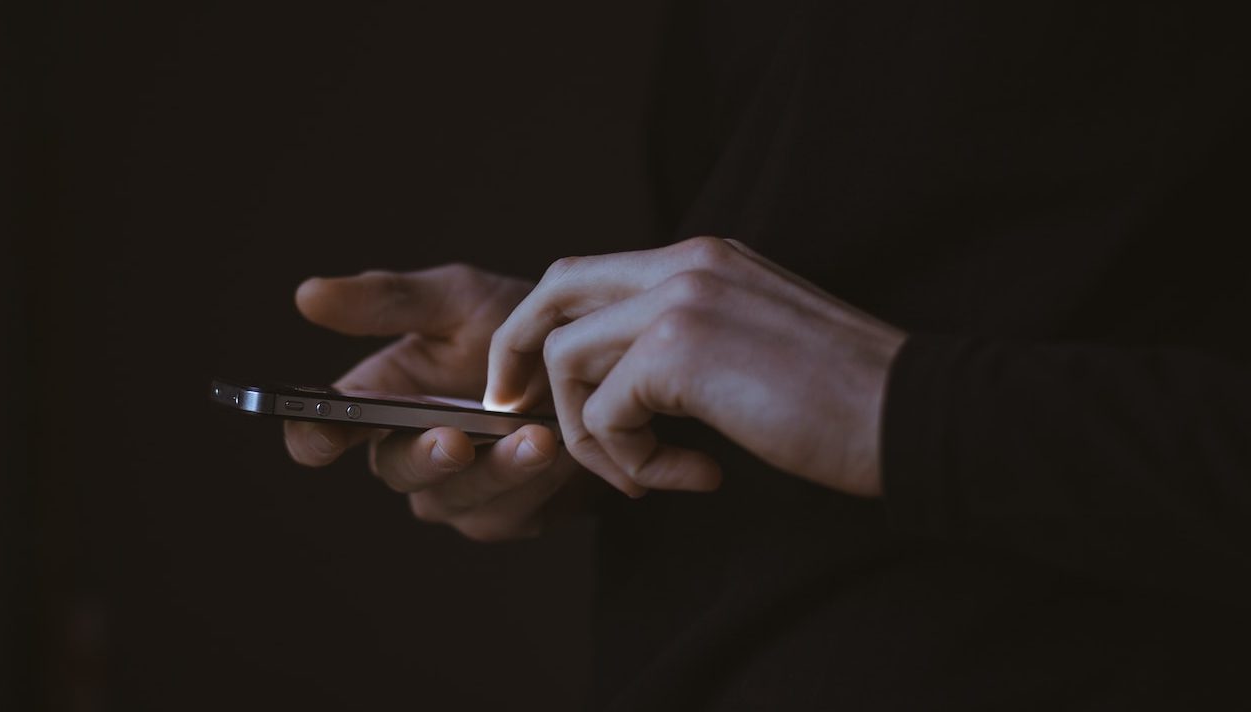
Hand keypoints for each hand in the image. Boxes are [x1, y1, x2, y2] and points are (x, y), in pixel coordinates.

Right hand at [285, 264, 597, 540]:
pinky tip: (562, 451)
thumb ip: (389, 301)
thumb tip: (307, 294)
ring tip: (536, 437)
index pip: (323, 432)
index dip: (313, 437)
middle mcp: (408, 453)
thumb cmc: (515, 326)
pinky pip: (510, 512)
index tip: (324, 434)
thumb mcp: (457, 299)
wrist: (595, 362)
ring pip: (456, 498)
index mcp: (379, 401)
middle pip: (395, 471)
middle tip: (455, 440)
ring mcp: (456, 492)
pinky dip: (536, 482)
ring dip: (497, 471)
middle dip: (425, 457)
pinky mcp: (507, 516)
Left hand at [485, 237, 906, 496]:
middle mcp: (684, 263)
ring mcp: (680, 299)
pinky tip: (692, 477)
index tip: (532, 384)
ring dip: (591, 433)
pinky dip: (630, 461)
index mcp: (703, 257)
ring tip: (646, 474)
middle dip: (518, 355)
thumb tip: (621, 383)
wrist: (913, 415)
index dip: (544, 327)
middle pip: (553, 291)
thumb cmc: (844, 398)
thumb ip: (687, 340)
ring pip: (567, 358)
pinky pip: (606, 413)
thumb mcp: (753, 343)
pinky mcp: (680, 350)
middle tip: (514, 411)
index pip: (586, 274)